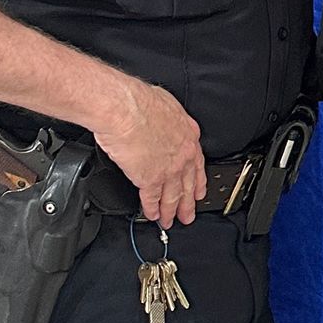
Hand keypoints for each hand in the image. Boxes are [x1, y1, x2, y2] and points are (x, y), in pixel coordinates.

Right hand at [93, 78, 205, 225]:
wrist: (124, 109)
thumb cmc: (140, 102)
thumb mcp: (168, 104)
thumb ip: (172, 118)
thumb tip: (168, 119)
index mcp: (188, 137)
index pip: (197, 165)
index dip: (198, 181)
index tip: (198, 192)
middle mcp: (182, 156)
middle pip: (187, 185)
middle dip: (188, 203)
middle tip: (189, 215)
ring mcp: (167, 169)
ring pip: (172, 196)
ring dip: (170, 211)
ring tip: (169, 221)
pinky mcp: (149, 179)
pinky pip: (152, 199)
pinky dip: (152, 209)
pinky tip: (152, 215)